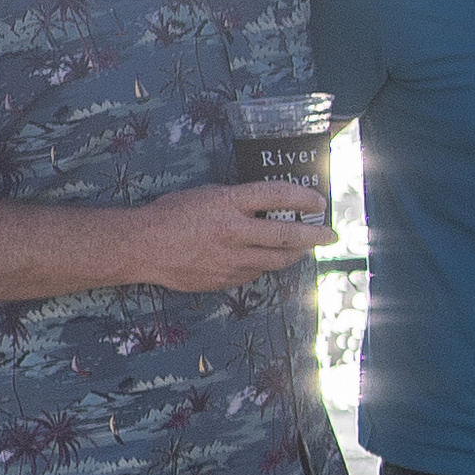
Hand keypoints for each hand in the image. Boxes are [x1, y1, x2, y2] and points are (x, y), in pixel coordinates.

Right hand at [123, 182, 333, 292]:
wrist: (143, 246)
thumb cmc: (170, 214)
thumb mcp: (207, 194)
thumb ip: (237, 200)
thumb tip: (265, 207)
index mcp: (229, 203)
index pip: (277, 195)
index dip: (303, 197)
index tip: (319, 201)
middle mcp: (234, 232)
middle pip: (287, 235)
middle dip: (315, 236)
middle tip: (331, 236)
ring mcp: (231, 259)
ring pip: (276, 260)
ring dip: (295, 254)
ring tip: (304, 249)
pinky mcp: (225, 279)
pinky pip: (254, 274)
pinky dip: (263, 265)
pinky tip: (264, 260)